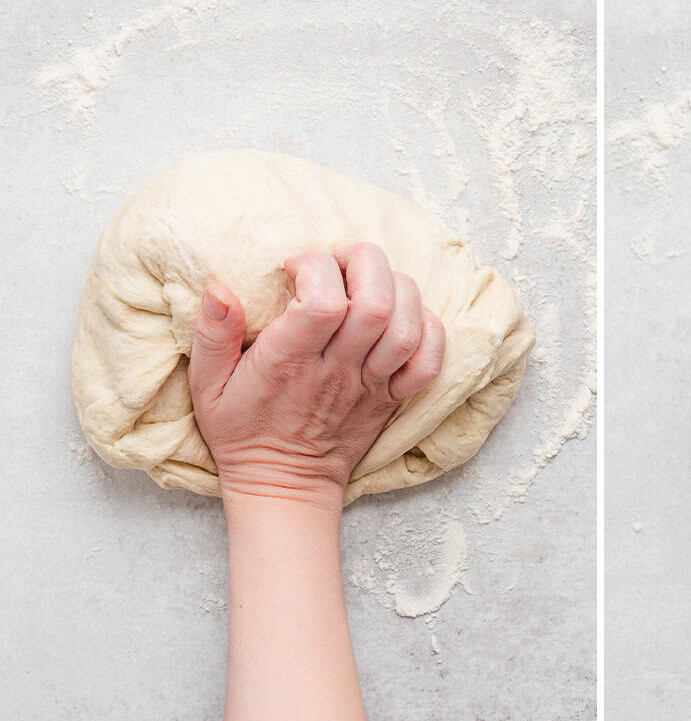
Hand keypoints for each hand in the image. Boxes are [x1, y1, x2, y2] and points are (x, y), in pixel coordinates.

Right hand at [188, 242, 445, 506]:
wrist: (284, 485)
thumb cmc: (241, 431)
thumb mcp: (206, 384)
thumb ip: (211, 334)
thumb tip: (218, 289)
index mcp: (291, 361)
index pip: (323, 303)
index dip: (316, 268)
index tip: (295, 266)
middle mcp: (338, 370)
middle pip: (376, 304)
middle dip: (365, 264)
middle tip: (341, 260)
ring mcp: (371, 385)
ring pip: (407, 327)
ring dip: (398, 289)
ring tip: (370, 281)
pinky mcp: (392, 397)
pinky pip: (429, 363)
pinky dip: (429, 330)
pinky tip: (404, 315)